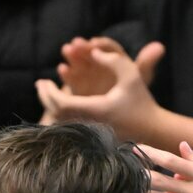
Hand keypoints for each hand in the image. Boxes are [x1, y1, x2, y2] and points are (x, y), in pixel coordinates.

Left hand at [36, 46, 161, 139]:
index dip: (48, 92)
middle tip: (40, 85)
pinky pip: (69, 128)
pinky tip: (58, 106)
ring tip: (46, 93)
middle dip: (45, 98)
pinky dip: (61, 116)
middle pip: (57, 115)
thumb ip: (114, 60)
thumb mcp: (132, 75)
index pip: (61, 104)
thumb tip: (93, 53)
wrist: (152, 130)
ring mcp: (89, 135)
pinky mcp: (91, 140)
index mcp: (95, 111)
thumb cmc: (142, 102)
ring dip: (52, 107)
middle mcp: (89, 126)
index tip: (42, 80)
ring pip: (61, 123)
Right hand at [57, 37, 165, 96]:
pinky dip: (67, 74)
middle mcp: (101, 65)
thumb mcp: (140, 80)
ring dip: (72, 56)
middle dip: (83, 48)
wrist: (122, 122)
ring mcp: (88, 76)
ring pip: (79, 63)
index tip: (94, 43)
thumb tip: (160, 46)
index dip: (101, 44)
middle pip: (90, 52)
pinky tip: (62, 69)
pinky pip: (72, 79)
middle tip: (76, 44)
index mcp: (117, 61)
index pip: (108, 47)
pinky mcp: (78, 88)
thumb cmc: (134, 99)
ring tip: (67, 50)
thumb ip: (147, 63)